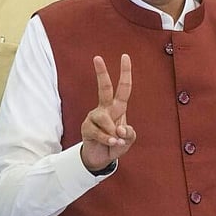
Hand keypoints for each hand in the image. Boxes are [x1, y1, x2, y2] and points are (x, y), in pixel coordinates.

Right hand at [80, 54, 134, 171]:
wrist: (101, 158)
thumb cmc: (117, 144)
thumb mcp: (129, 139)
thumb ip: (129, 133)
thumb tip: (120, 128)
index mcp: (118, 108)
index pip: (123, 88)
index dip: (125, 73)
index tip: (125, 56)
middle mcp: (105, 109)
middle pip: (104, 88)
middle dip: (101, 73)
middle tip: (97, 57)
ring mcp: (94, 117)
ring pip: (104, 118)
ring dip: (113, 132)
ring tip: (116, 141)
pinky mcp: (86, 127)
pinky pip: (99, 132)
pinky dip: (108, 139)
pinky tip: (111, 143)